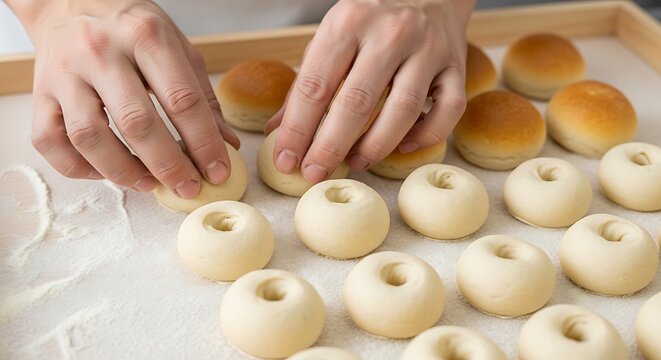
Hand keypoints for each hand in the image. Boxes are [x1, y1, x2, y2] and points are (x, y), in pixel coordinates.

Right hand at [9, 0, 238, 197]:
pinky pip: (50, 141)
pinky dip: (78, 167)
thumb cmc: (132, 28)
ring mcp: (65, 73)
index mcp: (146, 36)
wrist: (70, 0)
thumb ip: (203, 96)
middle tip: (188, 188)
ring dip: (123, 171)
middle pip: (137, 123)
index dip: (204, 143)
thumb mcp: (177, 47)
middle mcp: (101, 52)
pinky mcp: (40, 93)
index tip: (218, 172)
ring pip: (89, 137)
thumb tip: (227, 145)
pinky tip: (106, 172)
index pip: (182, 100)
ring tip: (150, 184)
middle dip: (168, 166)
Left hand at [266, 0, 473, 182]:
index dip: (297, 130)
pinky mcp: (458, 65)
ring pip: (403, 110)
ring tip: (355, 163)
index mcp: (348, 22)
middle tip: (314, 174)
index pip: (315, 85)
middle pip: (356, 103)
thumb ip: (307, 83)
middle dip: (329, 147)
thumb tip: (278, 133)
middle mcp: (390, 33)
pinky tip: (402, 146)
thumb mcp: (333, 36)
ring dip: (375, 147)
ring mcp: (428, 49)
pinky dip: (425, 136)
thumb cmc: (371, 19)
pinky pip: (448, 111)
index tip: (287, 160)